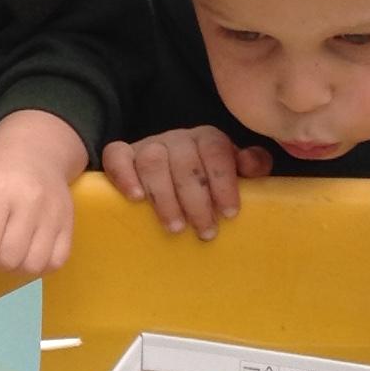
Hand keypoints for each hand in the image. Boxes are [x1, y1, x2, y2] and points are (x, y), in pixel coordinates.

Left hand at [0, 110, 85, 286]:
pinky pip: (54, 263)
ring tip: (6, 248)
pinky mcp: (70, 223)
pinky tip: (26, 250)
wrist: (35, 151)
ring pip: (32, 267)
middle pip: (7, 259)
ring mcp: (54, 213)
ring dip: (13, 268)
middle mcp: (29, 201)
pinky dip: (37, 266)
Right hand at [102, 125, 272, 236]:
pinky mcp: (124, 155)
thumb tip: (252, 164)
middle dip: (196, 200)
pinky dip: (124, 174)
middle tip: (205, 231)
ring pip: (153, 161)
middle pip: (184, 161)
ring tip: (175, 227)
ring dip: (165, 197)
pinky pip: (117, 155)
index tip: (230, 213)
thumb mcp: (235, 174)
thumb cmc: (208, 182)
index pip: (216, 151)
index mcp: (207, 139)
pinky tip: (136, 198)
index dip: (223, 181)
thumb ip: (251, 166)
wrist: (172, 176)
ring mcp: (149, 145)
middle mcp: (178, 138)